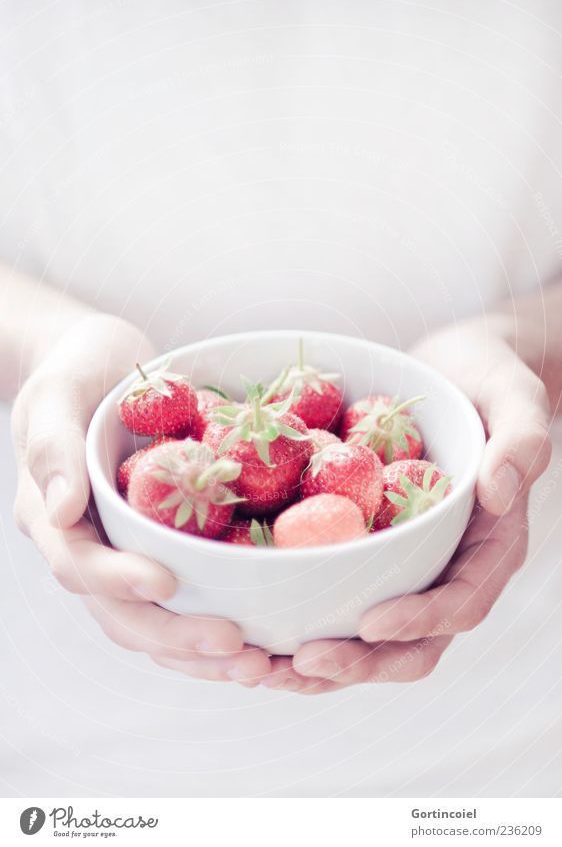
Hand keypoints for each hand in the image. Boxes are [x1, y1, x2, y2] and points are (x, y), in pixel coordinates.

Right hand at [11, 313, 270, 684]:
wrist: (102, 366)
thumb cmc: (76, 369)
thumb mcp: (56, 393)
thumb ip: (51, 446)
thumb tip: (62, 511)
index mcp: (54, 517)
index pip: (79, 564)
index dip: (118, 579)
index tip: (165, 582)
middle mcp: (89, 548)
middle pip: (124, 613)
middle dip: (177, 637)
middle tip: (236, 647)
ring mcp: (125, 554)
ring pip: (157, 621)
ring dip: (203, 651)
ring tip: (261, 665)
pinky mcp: (163, 548)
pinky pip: (189, 596)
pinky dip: (222, 619)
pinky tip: (266, 639)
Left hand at [260, 321, 551, 692]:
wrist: (455, 373)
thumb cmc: (490, 381)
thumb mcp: (516, 396)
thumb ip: (521, 441)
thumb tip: (498, 493)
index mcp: (491, 545)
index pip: (462, 601)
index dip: (420, 621)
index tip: (370, 623)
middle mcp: (450, 567)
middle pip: (414, 642)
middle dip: (360, 663)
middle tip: (300, 663)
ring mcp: (410, 566)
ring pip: (371, 639)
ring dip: (321, 664)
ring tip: (262, 669)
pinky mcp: (373, 553)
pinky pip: (341, 598)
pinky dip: (303, 621)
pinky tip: (256, 630)